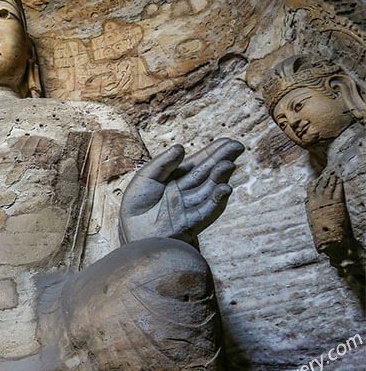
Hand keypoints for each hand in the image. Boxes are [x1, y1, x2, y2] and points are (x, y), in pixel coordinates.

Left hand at [119, 138, 243, 243]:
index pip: (198, 162)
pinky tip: (225, 188)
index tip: (228, 141)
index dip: (213, 151)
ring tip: (228, 165)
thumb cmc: (136, 203)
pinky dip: (217, 200)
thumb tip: (181, 147)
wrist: (132, 229)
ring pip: (209, 189)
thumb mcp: (146, 177)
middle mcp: (186, 190)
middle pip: (208, 172)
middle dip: (223, 159)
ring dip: (220, 177)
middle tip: (238, 147)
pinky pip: (207, 210)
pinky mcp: (191, 221)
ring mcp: (190, 205)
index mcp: (176, 177)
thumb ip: (163, 163)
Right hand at [305, 171, 351, 251]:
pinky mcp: (338, 202)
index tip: (316, 180)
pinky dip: (339, 184)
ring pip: (329, 186)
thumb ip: (312, 213)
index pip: (311, 190)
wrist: (330, 238)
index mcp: (310, 206)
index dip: (314, 184)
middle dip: (324, 179)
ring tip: (334, 175)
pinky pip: (338, 190)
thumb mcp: (313, 222)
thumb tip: (309, 208)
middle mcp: (318, 201)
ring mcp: (328, 201)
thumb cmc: (321, 233)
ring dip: (332, 180)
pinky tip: (340, 180)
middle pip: (321, 186)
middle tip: (328, 174)